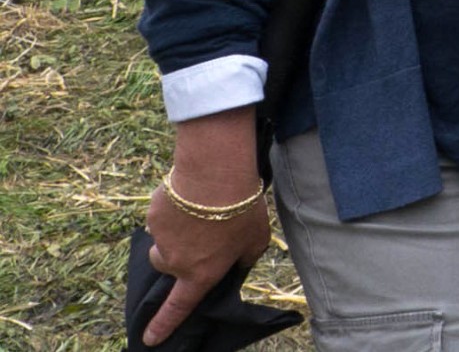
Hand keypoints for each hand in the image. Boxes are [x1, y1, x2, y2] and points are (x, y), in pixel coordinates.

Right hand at [142, 172, 269, 345]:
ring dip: (173, 232)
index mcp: (201, 274)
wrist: (215, 177)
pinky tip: (190, 195)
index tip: (149, 339)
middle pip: (165, 265)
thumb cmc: (242, 210)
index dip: (163, 325)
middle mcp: (175, 262)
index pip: (179, 307)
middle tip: (198, 235)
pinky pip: (159, 217)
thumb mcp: (256, 239)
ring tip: (197, 210)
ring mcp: (160, 240)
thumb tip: (237, 261)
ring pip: (161, 241)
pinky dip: (172, 210)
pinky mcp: (152, 216)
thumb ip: (244, 257)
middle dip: (175, 255)